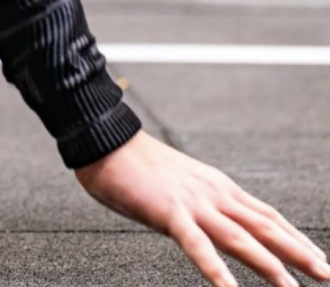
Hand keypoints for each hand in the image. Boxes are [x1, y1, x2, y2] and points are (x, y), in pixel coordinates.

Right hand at [76, 130, 329, 286]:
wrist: (106, 141)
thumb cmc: (136, 164)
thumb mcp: (180, 185)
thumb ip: (200, 207)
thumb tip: (211, 230)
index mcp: (216, 186)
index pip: (266, 215)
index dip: (295, 237)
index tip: (318, 258)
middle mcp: (213, 193)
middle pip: (265, 226)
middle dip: (299, 252)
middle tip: (326, 273)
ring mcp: (193, 202)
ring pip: (241, 237)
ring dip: (270, 265)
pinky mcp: (169, 211)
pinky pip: (196, 244)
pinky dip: (214, 269)